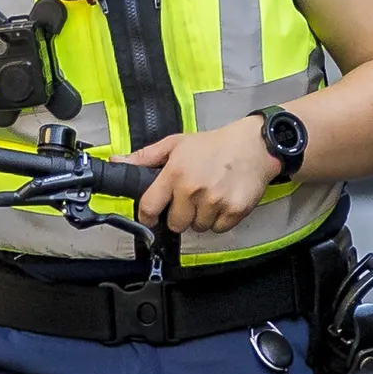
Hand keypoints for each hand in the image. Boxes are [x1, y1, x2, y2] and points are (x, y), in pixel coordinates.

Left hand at [127, 119, 280, 234]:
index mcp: (174, 174)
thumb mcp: (176, 144)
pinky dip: (219, 221)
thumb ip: (145, 157)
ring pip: (198, 228)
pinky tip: (222, 202)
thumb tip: (118, 161)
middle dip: (179, 216)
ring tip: (208, 198)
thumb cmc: (213, 145)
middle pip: (175, 224)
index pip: (149, 207)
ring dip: (201, 218)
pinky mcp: (234, 211)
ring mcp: (215, 202)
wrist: (254, 145)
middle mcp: (193, 190)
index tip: (151, 217)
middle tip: (189, 200)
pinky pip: (218, 229)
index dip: (147, 216)